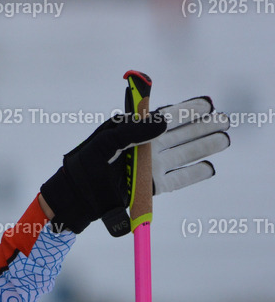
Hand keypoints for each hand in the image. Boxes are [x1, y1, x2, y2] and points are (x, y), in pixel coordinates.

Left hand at [40, 96, 228, 235]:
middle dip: (202, 126)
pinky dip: (194, 174)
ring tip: (224, 139)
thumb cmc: (86, 165)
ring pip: (184, 154)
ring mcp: (149, 168)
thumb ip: (132, 130)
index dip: (186, 109)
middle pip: (180, 134)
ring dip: (205, 146)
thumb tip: (163, 121)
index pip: (165, 117)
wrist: (77, 198)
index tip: (206, 104)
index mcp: (133, 132)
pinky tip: (209, 168)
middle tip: (225, 119)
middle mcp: (145, 148)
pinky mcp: (151, 188)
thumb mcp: (105, 143)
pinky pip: (178, 180)